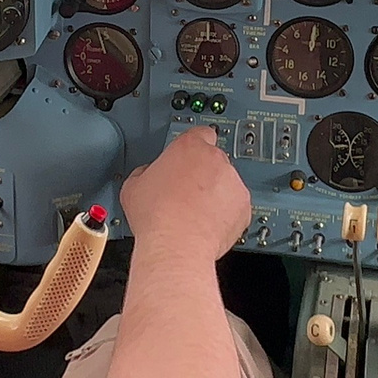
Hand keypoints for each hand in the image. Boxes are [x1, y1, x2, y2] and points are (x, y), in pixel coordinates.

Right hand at [118, 127, 249, 262]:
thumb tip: (147, 175)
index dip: (195, 145)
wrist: (175, 245)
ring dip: (216, 193)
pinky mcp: (244, 206)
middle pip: (213, 159)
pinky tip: (208, 223)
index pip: (200, 132)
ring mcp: (233, 182)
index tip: (190, 155)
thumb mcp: (134, 186)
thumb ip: (145, 171)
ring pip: (227, 183)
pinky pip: (237, 205)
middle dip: (203, 173)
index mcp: (188, 147)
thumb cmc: (156, 217)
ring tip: (196, 213)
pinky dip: (227, 213)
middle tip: (187, 192)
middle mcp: (215, 159)